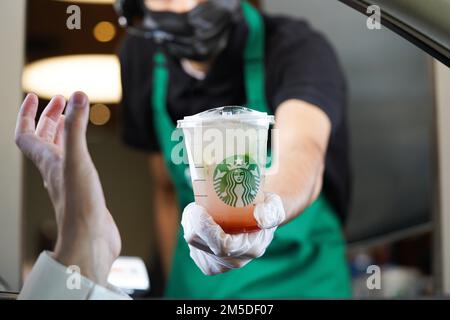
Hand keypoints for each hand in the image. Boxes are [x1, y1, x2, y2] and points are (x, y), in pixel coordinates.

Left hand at [15, 92, 120, 285]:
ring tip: (73, 118)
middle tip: (62, 101)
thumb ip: (76, 128)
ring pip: (59, 150)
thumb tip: (78, 96)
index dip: (27, 113)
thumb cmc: (79, 205)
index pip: (25, 134)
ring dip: (63, 131)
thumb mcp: (76, 160)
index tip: (34, 96)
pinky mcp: (84, 189)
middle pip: (43, 139)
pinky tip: (88, 150)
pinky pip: (77, 162)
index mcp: (46, 161)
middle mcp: (54, 169)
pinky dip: (79, 148)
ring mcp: (69, 180)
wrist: (90, 239)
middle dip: (49, 117)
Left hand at [181, 193, 284, 274]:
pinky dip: (192, 233)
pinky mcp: (209, 264)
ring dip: (191, 226)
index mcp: (250, 248)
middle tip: (195, 205)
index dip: (204, 228)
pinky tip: (200, 223)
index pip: (221, 245)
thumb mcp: (274, 206)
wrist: (260, 221)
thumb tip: (259, 216)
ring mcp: (220, 265)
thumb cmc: (265, 210)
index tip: (198, 208)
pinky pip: (193, 249)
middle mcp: (234, 261)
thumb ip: (270, 211)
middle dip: (192, 223)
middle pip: (201, 245)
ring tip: (200, 211)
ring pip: (194, 246)